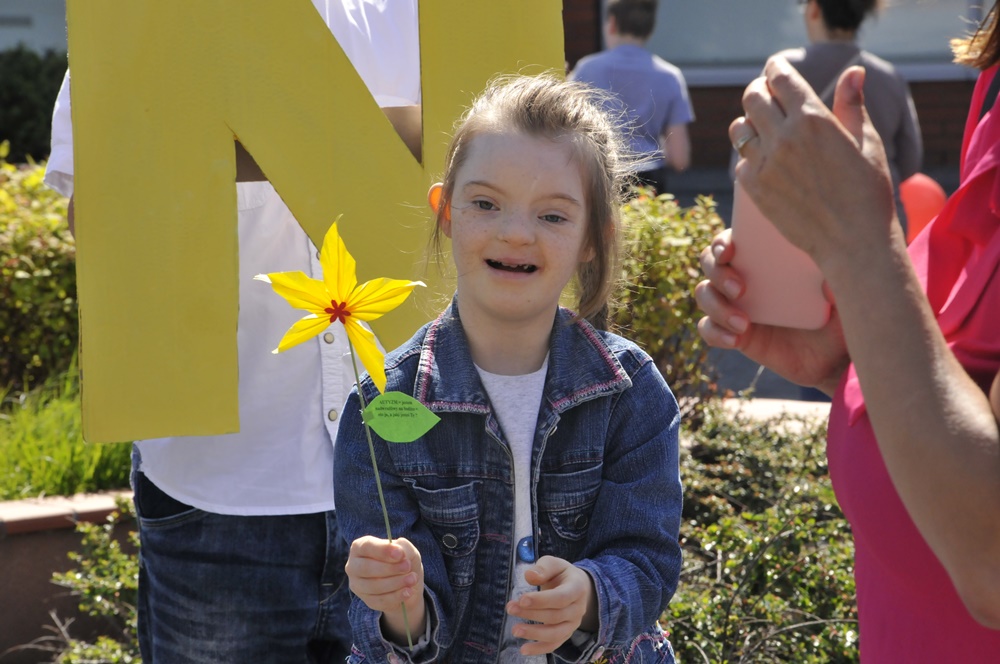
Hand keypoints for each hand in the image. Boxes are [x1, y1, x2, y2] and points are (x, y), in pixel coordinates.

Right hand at [346, 536, 425, 644]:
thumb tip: (399, 554)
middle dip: (390, 568)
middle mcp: (353, 566)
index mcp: (360, 547)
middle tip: (408, 566)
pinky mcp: (366, 600)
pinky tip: (408, 591)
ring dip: (396, 583)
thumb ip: (403, 547)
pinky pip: (380, 601)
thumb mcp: (407, 549)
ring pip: (373, 586)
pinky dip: (396, 596)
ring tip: (412, 579)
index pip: (366, 546)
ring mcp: (358, 585)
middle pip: (366, 568)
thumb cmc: (403, 560)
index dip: (382, 550)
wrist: (407, 583)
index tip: (400, 554)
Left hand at [505, 556, 596, 655]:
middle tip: (510, 608)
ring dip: (534, 633)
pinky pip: (554, 644)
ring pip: (555, 633)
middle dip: (531, 614)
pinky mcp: (566, 633)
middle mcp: (578, 608)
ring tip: (515, 630)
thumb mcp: (554, 564)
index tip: (522, 599)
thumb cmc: (561, 574)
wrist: (577, 587)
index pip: (561, 597)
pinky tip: (524, 649)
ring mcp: (573, 623)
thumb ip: (543, 568)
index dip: (542, 600)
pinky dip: (539, 649)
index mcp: (577, 588)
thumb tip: (530, 576)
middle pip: (555, 616)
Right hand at [695, 228, 848, 393]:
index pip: (733, 239)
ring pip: (704, 295)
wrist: (839, 358)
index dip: (722, 241)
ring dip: (716, 305)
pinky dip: (715, 333)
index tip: (729, 251)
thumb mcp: (849, 291)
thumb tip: (825, 270)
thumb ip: (838, 276)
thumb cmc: (844, 315)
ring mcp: (738, 305)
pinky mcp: (736, 334)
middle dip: (718, 273)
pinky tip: (736, 341)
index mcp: (768, 258)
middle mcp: (747, 276)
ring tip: (743, 323)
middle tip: (741, 289)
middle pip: (710, 264)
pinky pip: (708, 329)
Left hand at [733, 57, 895, 271]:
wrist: (853, 242)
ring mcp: (765, 163)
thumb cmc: (868, 191)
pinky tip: (766, 163)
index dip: (775, 69)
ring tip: (763, 129)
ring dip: (749, 124)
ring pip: (739, 128)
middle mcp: (784, 136)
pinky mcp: (754, 188)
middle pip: (752, 97)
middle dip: (759, 91)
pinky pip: (740, 162)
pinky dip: (750, 158)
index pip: (780, 77)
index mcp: (814, 118)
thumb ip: (852, 104)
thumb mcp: (867, 142)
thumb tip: (853, 71)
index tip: (776, 69)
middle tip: (767, 96)